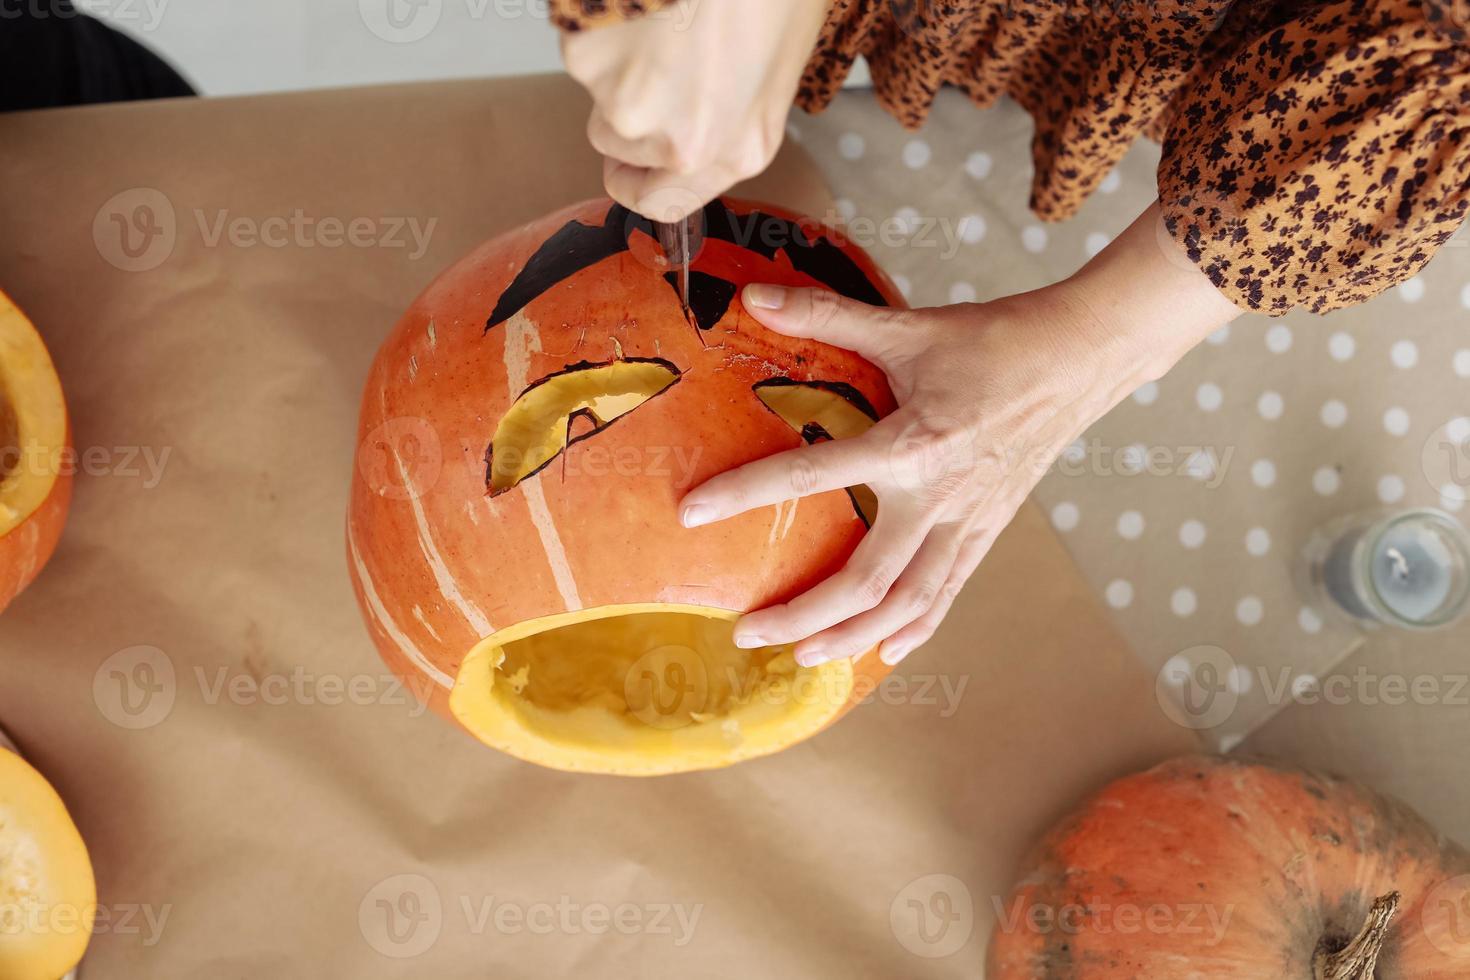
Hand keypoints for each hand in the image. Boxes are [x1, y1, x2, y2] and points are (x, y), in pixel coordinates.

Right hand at [560, 0, 828, 219]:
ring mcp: (628, 104)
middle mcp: (682, 143)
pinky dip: (603, 19)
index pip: (659, 202)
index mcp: (739, 148)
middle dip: (626, 103)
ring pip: (596, 89)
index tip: (626, 164)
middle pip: (617, 143)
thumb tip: (701, 114)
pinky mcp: (586, 58)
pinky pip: (581, 41)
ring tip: (663, 10)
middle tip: (654, 50)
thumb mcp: (781, 59)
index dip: (636, 179)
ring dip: (616, 56)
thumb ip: (737, 107)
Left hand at [680, 204, 1242, 666]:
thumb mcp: (906, 326)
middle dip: (800, 615)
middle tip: (745, 633)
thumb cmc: (992, 340)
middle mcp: (938, 497)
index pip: (811, 472)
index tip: (692, 514)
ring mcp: (967, 523)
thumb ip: (826, 314)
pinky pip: (947, 594)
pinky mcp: (988, 533)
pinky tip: (884, 654)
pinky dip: (915, 630)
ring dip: (851, 637)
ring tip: (802, 657)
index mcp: (911, 442)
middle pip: (863, 581)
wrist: (1079, 357)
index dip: (745, 493)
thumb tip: (752, 292)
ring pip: (905, 604)